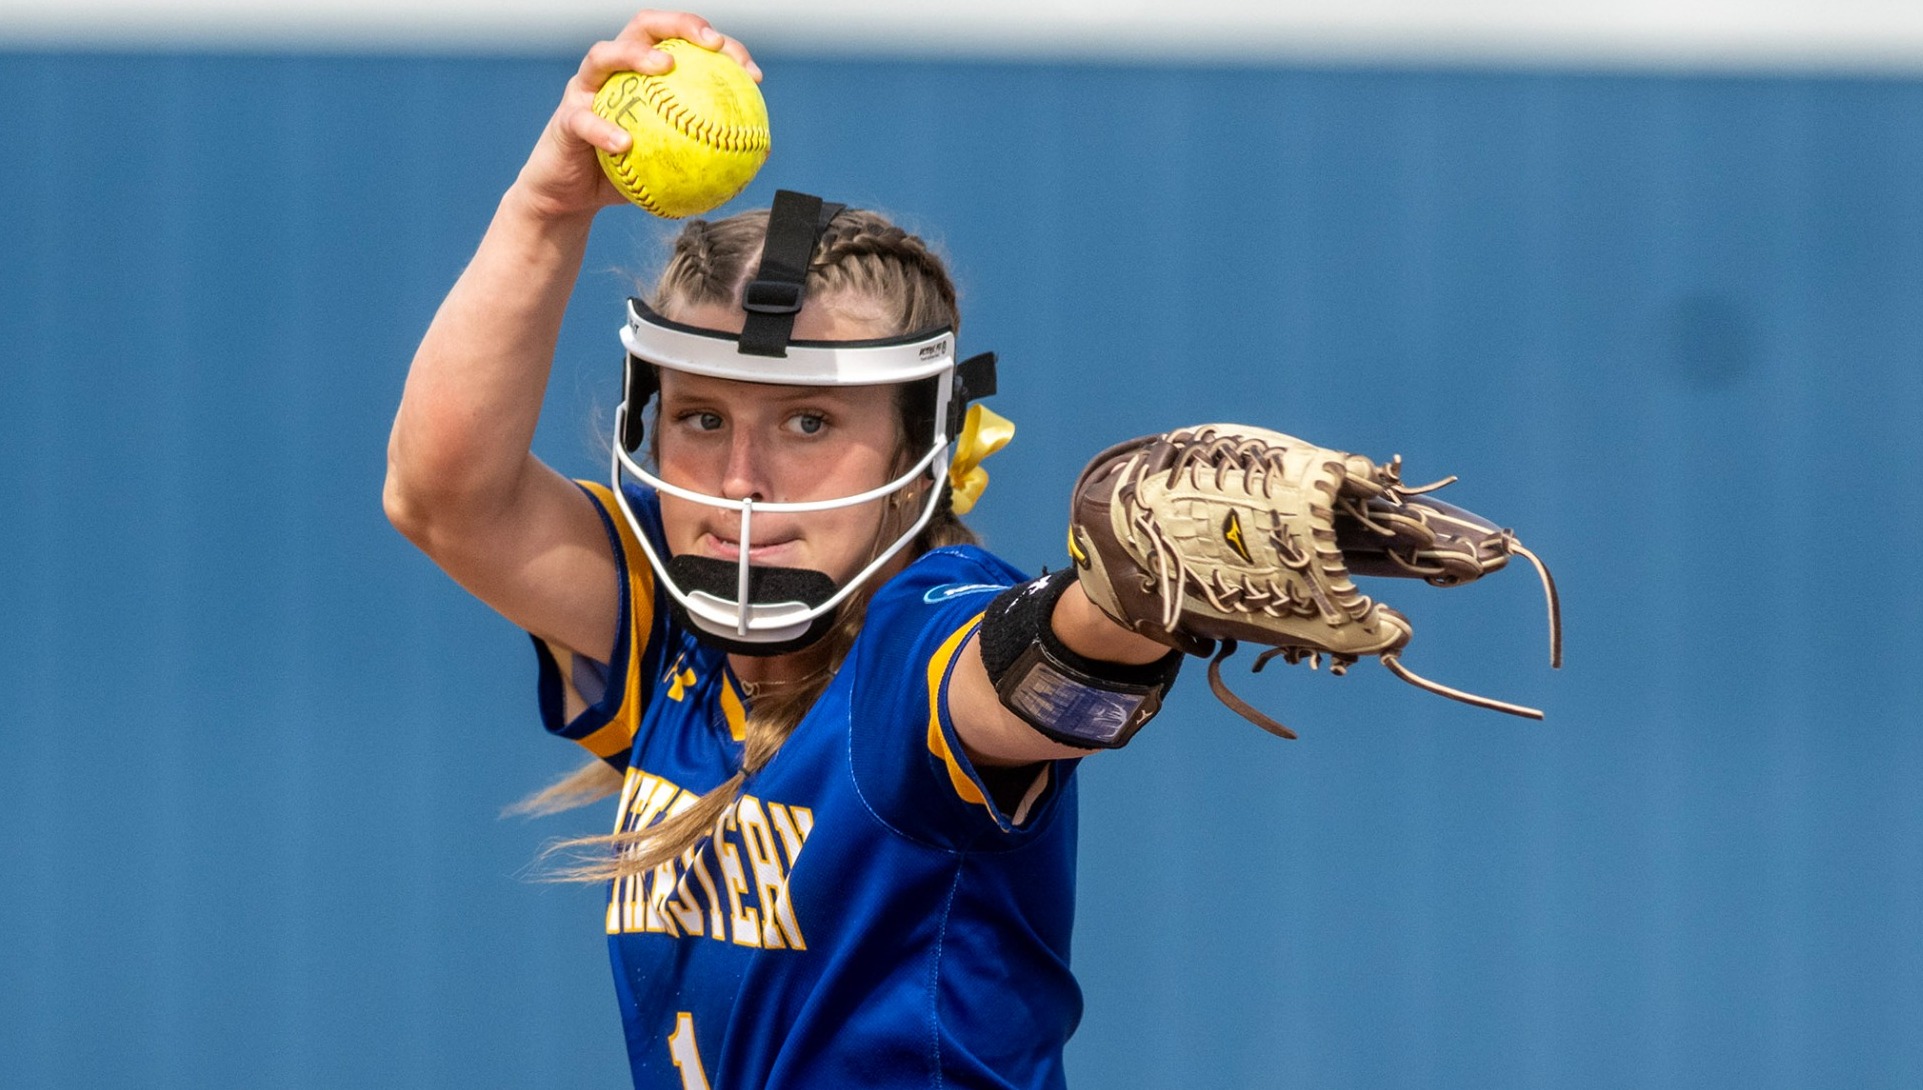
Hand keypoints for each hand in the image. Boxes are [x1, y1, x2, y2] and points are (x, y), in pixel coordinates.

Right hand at [512, 10, 761, 220]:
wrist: (573, 198)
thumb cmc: (628, 176)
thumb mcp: (674, 166)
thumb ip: (710, 152)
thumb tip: (762, 152)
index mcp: (645, 74)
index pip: (686, 44)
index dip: (722, 48)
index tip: (751, 74)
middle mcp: (615, 70)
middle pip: (645, 26)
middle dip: (680, 23)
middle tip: (711, 43)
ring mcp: (586, 89)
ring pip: (605, 54)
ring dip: (636, 54)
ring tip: (665, 67)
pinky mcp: (565, 118)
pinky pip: (583, 119)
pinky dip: (604, 129)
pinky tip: (626, 143)